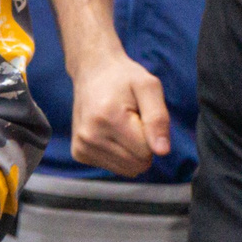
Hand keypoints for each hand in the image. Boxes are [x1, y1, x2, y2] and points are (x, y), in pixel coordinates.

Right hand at [71, 49, 169, 176]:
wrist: (93, 71)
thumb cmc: (124, 79)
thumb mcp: (149, 87)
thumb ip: (158, 119)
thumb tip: (162, 151)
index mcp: (108, 118)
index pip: (146, 151)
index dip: (151, 133)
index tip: (140, 115)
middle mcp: (90, 136)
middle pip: (137, 164)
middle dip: (143, 145)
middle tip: (132, 120)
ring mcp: (82, 147)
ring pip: (127, 170)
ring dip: (131, 150)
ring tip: (121, 125)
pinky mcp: (79, 153)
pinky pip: (115, 168)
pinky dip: (119, 153)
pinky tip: (111, 132)